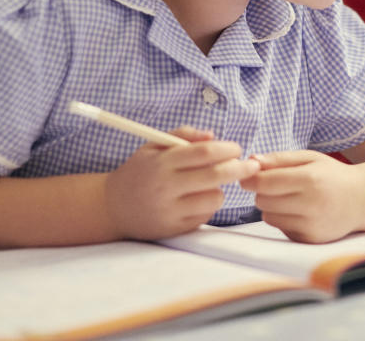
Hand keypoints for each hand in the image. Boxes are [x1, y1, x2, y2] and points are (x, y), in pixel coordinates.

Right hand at [104, 126, 259, 239]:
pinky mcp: (175, 229)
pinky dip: (208, 204)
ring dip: (221, 189)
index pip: (204, 153)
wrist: (113, 207)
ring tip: (209, 184)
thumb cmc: (140, 171)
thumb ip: (183, 134)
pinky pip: (205, 215)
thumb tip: (213, 136)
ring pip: (214, 198)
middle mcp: (165, 188)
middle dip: (239, 168)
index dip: (226, 149)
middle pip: (215, 176)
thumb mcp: (153, 145)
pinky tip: (197, 198)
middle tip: (251, 165)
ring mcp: (170, 211)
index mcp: (162, 163)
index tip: (236, 148)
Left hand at [240, 150, 364, 243]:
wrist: (363, 200)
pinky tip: (300, 212)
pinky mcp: (310, 239)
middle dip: (262, 192)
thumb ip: (280, 158)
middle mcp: (311, 204)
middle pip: (263, 201)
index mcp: (310, 179)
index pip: (266, 183)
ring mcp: (311, 225)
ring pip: (268, 217)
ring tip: (290, 198)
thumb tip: (252, 159)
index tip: (247, 177)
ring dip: (272, 207)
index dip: (251, 179)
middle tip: (275, 186)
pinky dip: (284, 220)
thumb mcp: (310, 158)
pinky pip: (281, 229)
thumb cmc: (332, 175)